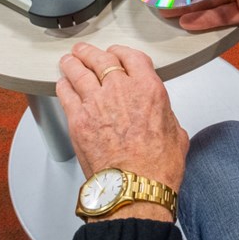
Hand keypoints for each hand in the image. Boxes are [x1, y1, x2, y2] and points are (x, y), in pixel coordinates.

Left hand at [57, 42, 188, 221]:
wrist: (133, 187)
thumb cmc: (156, 167)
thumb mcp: (176, 133)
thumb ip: (165, 115)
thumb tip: (161, 116)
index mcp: (149, 89)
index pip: (132, 56)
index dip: (121, 51)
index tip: (116, 53)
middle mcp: (121, 89)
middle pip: (101, 59)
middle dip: (91, 53)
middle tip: (84, 51)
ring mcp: (96, 102)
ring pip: (79, 71)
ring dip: (73, 63)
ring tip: (69, 60)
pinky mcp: (78, 118)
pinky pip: (66, 93)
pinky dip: (63, 85)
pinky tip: (62, 84)